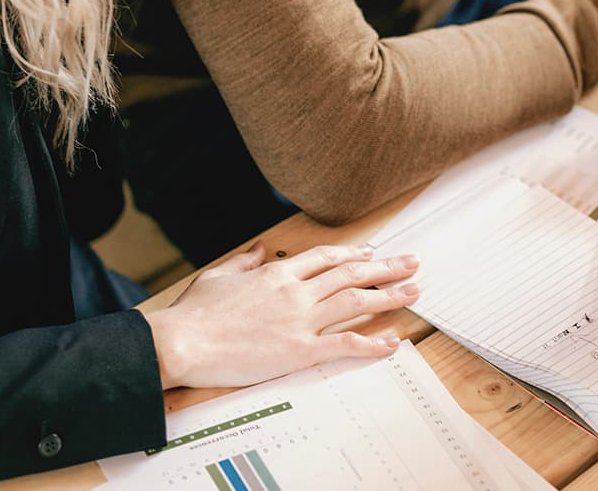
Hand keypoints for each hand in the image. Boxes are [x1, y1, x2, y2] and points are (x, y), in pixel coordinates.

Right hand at [143, 242, 419, 387]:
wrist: (183, 341)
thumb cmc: (195, 313)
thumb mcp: (220, 275)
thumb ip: (246, 260)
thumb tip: (261, 247)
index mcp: (278, 273)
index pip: (327, 257)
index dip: (354, 253)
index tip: (374, 251)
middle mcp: (296, 291)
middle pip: (351, 273)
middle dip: (386, 267)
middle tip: (412, 263)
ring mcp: (300, 320)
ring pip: (356, 301)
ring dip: (389, 295)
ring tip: (414, 291)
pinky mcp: (299, 350)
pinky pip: (345, 344)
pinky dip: (373, 343)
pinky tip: (393, 341)